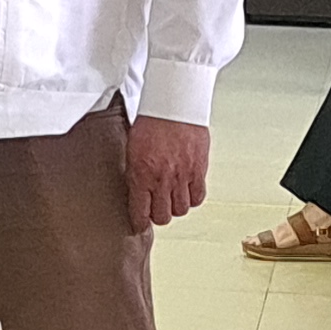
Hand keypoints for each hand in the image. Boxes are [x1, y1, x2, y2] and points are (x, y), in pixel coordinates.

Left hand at [124, 115, 209, 231]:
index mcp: (140, 176)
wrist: (173, 105)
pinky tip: (187, 190)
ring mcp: (182, 176)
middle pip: (162, 217)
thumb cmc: (150, 124)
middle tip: (156, 208)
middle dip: (157, 216)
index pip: (140, 213)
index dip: (139, 223)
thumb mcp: (132, 150)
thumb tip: (137, 193)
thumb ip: (136, 174)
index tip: (139, 224)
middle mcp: (161, 180)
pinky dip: (193, 198)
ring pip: (181, 210)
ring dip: (176, 206)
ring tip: (172, 197)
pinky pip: (198, 197)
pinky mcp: (198, 170)